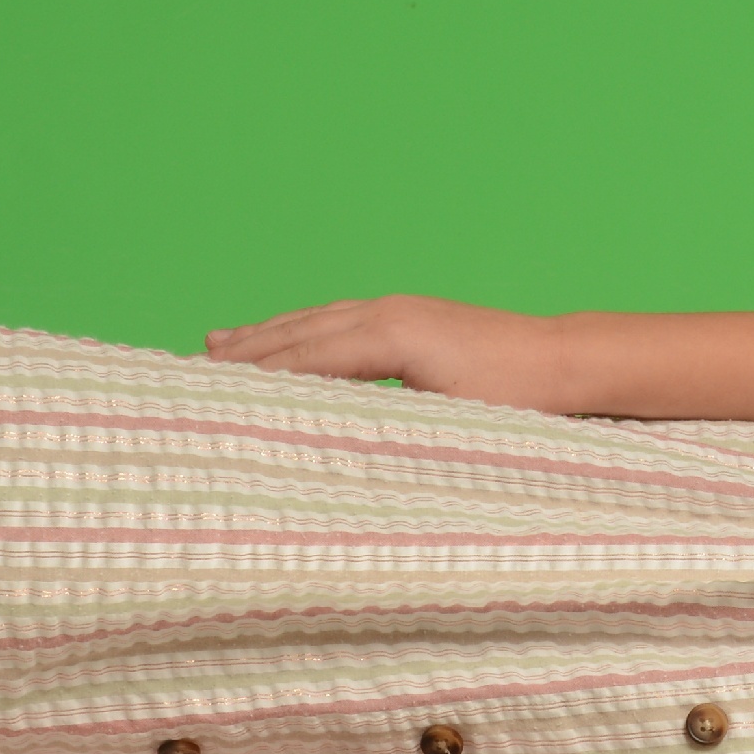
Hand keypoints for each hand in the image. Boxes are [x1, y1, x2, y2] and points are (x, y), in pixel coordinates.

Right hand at [202, 295, 574, 411]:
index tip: (211, 397)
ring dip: (263, 336)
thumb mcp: (448, 423)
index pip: (305, 360)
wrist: (565, 362)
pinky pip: (335, 320)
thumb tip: (332, 444)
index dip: (257, 380)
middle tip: (188, 374)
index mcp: (389, 336)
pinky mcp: (407, 315)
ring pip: (311, 322)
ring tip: (214, 346)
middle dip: (244, 355)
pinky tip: (283, 335)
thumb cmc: (518, 400)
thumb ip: (387, 427)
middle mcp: (384, 312)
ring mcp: (395, 309)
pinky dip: (299, 329)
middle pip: (296, 334)